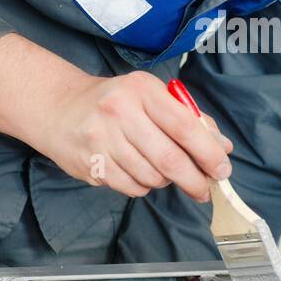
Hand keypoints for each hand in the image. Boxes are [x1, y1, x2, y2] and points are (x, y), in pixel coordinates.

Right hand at [37, 71, 233, 200]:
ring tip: (162, 169)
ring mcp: (101, 141)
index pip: (184, 126)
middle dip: (194, 180)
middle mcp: (119, 113)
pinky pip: (132, 188)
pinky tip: (137, 171)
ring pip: (151, 177)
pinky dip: (143, 186)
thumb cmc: (115, 102)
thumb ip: (188, 118)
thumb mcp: (150, 96)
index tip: (222, 169)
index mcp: (141, 90)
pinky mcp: (90, 165)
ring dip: (165, 181)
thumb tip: (222, 147)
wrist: (58, 108)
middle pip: (169, 159)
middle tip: (205, 190)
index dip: (208, 152)